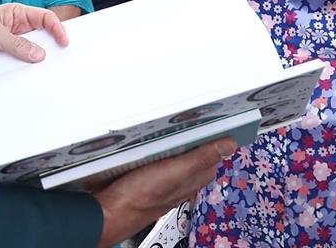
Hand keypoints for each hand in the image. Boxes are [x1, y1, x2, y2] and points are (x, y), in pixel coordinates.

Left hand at [0, 4, 68, 81]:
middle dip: (49, 51)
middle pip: (40, 41)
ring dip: (33, 68)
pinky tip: (22, 84)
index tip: (64, 42)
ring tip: (41, 77)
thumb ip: (16, 44)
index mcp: (16, 16)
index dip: (57, 29)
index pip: (44, 19)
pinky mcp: (1, 64)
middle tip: (58, 62)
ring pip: (29, 59)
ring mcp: (9, 49)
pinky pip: (15, 72)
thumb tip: (38, 54)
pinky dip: (18, 79)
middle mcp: (16, 31)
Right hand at [92, 138, 236, 246]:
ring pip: (173, 160)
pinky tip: (149, 145)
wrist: (107, 213)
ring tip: (175, 129)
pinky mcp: (140, 178)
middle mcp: (176, 183)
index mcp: (189, 181)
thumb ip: (201, 158)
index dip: (216, 144)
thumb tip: (228, 146)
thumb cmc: (139, 197)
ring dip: (173, 145)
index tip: (218, 126)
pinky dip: (154, 151)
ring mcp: (158, 182)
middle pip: (193, 160)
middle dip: (196, 142)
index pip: (211, 161)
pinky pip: (153, 161)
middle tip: (197, 123)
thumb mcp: (175, 172)